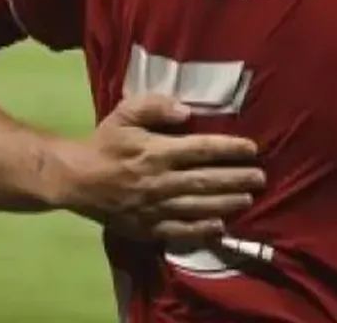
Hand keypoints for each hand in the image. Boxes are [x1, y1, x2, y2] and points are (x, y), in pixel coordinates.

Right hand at [54, 92, 265, 245]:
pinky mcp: (147, 227)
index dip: (228, 148)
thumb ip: (155, 105)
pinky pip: (178, 231)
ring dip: (226, 203)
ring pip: (198, 206)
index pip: (201, 149)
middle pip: (206, 179)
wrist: (75, 179)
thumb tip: (186, 110)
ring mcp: (154, 207)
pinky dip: (201, 231)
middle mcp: (160, 180)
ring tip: (249, 198)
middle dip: (237, 178)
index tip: (252, 148)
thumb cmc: (105, 142)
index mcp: (157, 151)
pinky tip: (219, 228)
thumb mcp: (125, 113)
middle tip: (261, 177)